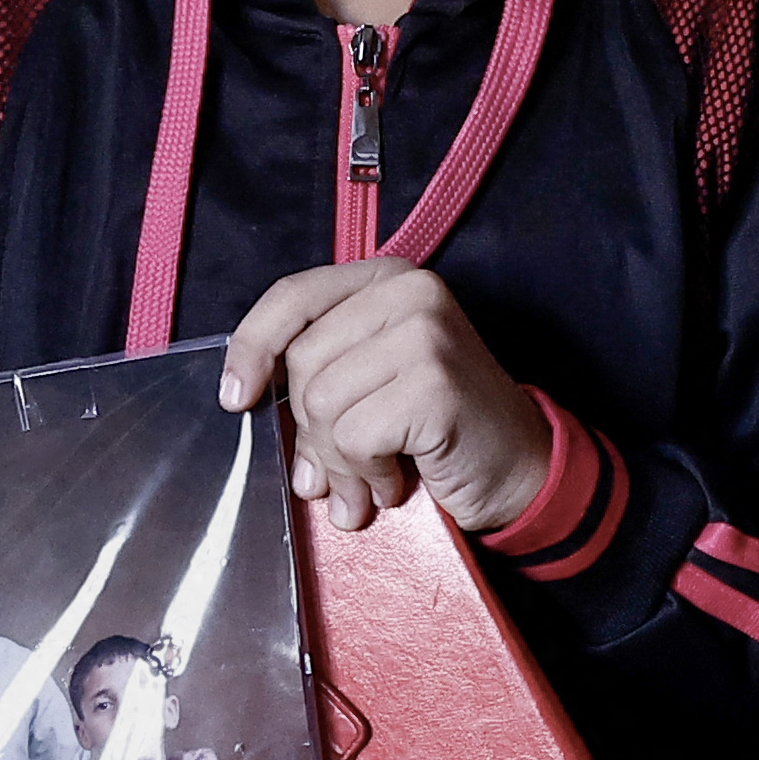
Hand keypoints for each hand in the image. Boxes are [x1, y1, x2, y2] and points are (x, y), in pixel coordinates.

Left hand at [220, 263, 548, 533]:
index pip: (292, 297)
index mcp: (387, 279)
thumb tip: (246, 399)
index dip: (251, 347)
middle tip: (338, 469)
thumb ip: (318, 371)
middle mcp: (408, 291)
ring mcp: (425, 333)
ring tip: (372, 478)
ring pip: (320, 404)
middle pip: (302, 362)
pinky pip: (353, 437)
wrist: (521, 469)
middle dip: (309, 431)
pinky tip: (396, 480)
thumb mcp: (373, 377)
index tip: (237, 397)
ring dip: (338, 462)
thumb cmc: (440, 425)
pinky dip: (366, 474)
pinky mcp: (434, 383)